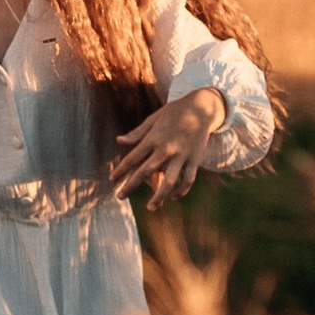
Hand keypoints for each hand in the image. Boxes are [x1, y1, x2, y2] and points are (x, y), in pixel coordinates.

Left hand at [108, 88, 225, 209]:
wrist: (202, 107)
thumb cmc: (174, 113)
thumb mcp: (154, 119)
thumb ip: (137, 133)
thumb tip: (119, 141)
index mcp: (154, 138)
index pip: (133, 157)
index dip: (121, 169)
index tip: (112, 179)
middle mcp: (167, 148)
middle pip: (146, 171)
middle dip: (131, 185)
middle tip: (120, 196)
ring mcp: (182, 155)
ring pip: (170, 180)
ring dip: (159, 196)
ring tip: (150, 207)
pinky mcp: (195, 159)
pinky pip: (188, 179)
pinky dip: (181, 190)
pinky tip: (173, 197)